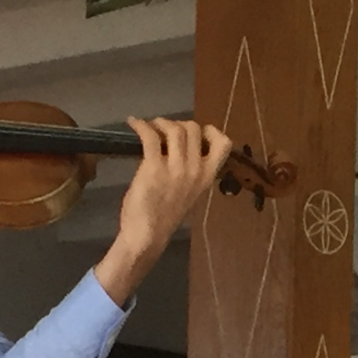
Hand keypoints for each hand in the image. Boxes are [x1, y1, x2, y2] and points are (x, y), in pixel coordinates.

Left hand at [95, 117, 231, 302]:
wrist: (147, 235)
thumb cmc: (166, 216)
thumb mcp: (189, 193)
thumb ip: (191, 172)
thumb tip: (180, 150)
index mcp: (207, 178)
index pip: (224, 145)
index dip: (211, 132)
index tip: (197, 133)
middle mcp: (195, 170)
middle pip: (193, 129)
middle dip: (178, 124)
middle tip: (165, 131)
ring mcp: (175, 169)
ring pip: (175, 129)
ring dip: (160, 123)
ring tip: (150, 128)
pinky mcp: (154, 168)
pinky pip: (149, 136)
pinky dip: (140, 125)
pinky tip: (133, 124)